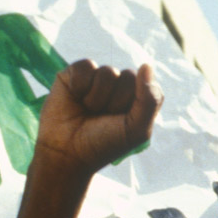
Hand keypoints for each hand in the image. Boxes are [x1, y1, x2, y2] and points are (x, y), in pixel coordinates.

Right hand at [34, 60, 161, 172]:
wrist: (67, 152)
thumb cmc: (104, 143)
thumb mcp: (136, 129)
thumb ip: (150, 100)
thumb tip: (146, 65)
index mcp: (137, 97)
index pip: (146, 84)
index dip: (133, 104)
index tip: (121, 121)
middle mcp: (118, 85)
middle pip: (128, 76)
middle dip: (115, 101)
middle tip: (102, 117)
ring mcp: (97, 78)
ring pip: (107, 72)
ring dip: (97, 98)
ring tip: (88, 110)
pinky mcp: (76, 73)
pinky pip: (86, 66)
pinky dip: (80, 85)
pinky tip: (75, 98)